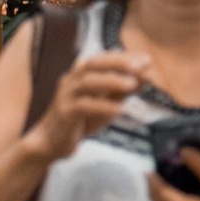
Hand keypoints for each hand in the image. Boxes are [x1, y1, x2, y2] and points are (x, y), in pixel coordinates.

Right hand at [31, 47, 149, 158]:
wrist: (52, 143)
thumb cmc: (81, 119)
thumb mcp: (106, 103)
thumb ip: (122, 90)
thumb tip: (146, 77)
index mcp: (81, 74)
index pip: (104, 59)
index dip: (125, 57)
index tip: (147, 60)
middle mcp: (72, 80)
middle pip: (94, 64)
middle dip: (118, 63)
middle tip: (140, 67)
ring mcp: (65, 95)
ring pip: (87, 82)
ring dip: (111, 81)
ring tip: (132, 85)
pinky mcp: (63, 113)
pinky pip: (83, 106)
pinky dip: (102, 106)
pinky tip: (119, 109)